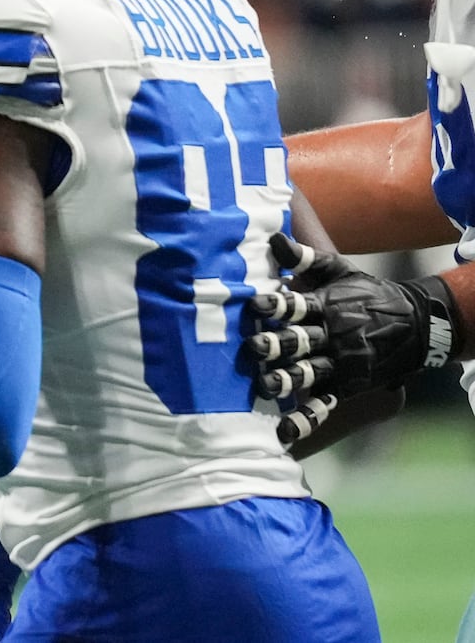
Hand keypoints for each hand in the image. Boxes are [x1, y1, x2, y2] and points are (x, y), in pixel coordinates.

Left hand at [246, 233, 462, 442]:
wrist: (415, 325)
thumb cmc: (366, 294)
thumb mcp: (338, 270)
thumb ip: (304, 258)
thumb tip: (273, 238)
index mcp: (326, 307)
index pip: (298, 305)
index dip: (277, 304)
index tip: (255, 303)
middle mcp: (332, 337)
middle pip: (300, 341)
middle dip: (276, 344)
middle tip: (253, 346)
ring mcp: (339, 364)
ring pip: (309, 373)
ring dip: (286, 379)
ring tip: (265, 385)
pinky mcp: (345, 386)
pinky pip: (323, 404)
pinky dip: (304, 419)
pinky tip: (284, 432)